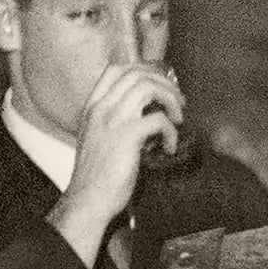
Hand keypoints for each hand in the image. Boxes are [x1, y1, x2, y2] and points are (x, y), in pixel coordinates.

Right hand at [47, 61, 185, 265]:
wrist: (88, 199)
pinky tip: (169, 147)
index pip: (117, 69)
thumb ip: (120, 123)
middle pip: (137, 73)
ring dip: (171, 100)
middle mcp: (101, 108)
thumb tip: (150, 116)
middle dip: (165, 83)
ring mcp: (112, 120)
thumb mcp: (103, 140)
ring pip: (147, 87)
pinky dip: (171, 131)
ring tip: (178, 119)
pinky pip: (158, 119)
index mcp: (94, 107)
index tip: (163, 85)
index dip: (145, 70)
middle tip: (179, 102)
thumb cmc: (99, 176)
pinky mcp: (126, 137)